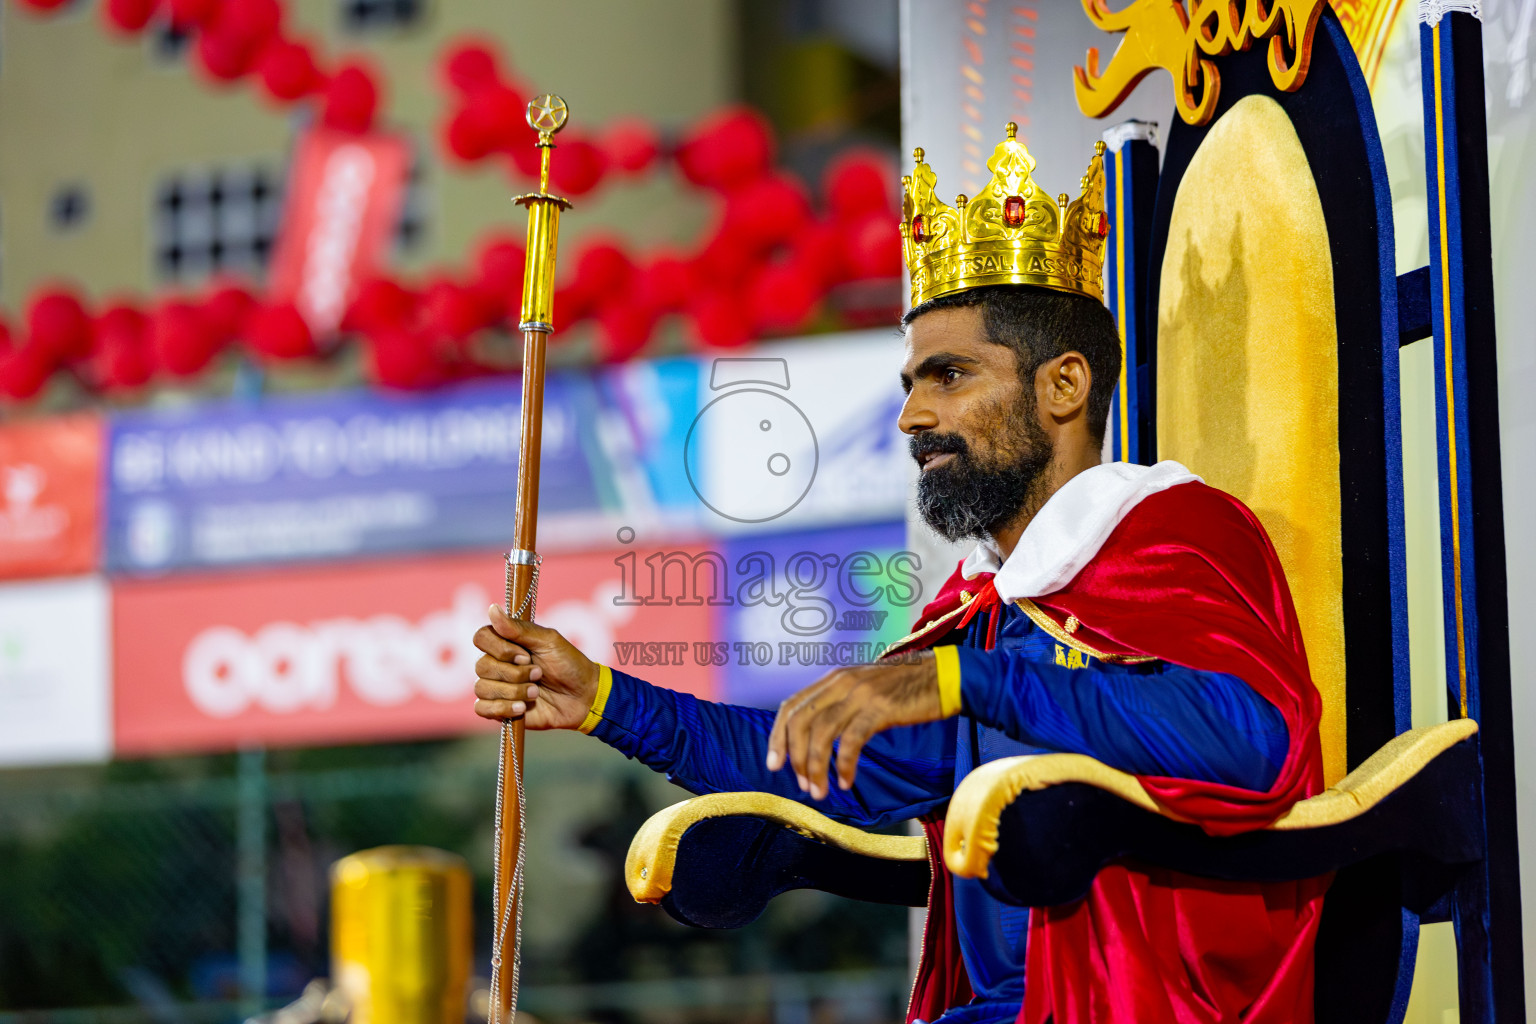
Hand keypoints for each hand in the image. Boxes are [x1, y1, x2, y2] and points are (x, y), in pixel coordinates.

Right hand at [472, 605, 600, 729]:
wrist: (582, 697)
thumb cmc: (568, 664)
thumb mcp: (548, 641)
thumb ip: (518, 629)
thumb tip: (492, 609)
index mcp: (506, 643)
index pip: (481, 638)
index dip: (500, 649)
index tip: (525, 655)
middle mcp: (497, 663)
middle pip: (481, 666)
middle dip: (514, 673)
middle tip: (539, 674)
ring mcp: (497, 687)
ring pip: (482, 688)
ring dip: (514, 692)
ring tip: (536, 692)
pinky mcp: (499, 709)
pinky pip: (482, 709)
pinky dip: (503, 708)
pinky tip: (522, 708)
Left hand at [765, 653, 942, 799]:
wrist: (944, 676)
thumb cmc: (905, 688)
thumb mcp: (864, 687)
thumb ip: (840, 702)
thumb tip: (816, 736)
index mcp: (833, 679)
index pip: (791, 706)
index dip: (777, 736)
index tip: (774, 764)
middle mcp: (841, 683)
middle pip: (800, 721)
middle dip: (794, 756)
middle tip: (799, 784)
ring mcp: (860, 694)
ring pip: (822, 734)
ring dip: (816, 768)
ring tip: (820, 791)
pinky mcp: (880, 709)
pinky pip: (852, 742)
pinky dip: (845, 765)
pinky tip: (847, 782)